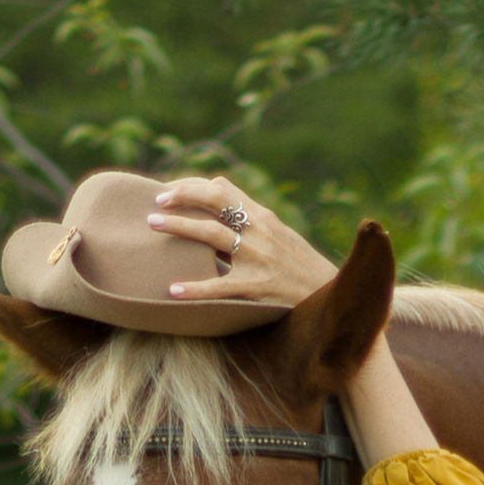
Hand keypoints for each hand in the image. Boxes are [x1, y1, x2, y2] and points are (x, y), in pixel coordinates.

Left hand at [146, 178, 334, 307]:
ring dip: (178, 226)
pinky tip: (173, 290)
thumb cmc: (302, 269)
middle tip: (156, 200)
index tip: (170, 192)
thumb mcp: (282, 236)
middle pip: (214, 200)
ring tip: (152, 224)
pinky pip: (219, 287)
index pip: (223, 189)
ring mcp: (257, 258)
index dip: (193, 187)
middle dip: (182, 195)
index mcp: (263, 217)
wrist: (331, 298)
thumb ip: (254, 222)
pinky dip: (194, 288)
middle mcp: (259, 231)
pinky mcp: (256, 288)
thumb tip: (225, 209)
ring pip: (210, 234)